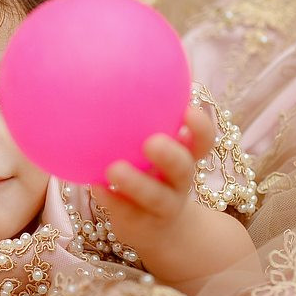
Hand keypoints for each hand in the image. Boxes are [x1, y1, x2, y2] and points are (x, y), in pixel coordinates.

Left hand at [86, 105, 215, 248]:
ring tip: (113, 170)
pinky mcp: (140, 226)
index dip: (200, 126)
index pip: (203, 140)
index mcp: (186, 158)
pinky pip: (125, 214)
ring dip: (136, 183)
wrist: (161, 230)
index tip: (187, 109)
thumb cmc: (152, 172)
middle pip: (184, 169)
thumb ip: (141, 118)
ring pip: (156, 198)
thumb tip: (108, 65)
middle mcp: (179, 183)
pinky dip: (109, 199)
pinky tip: (92, 186)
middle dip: (172, 155)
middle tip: (151, 141)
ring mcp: (162, 208)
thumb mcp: (152, 146)